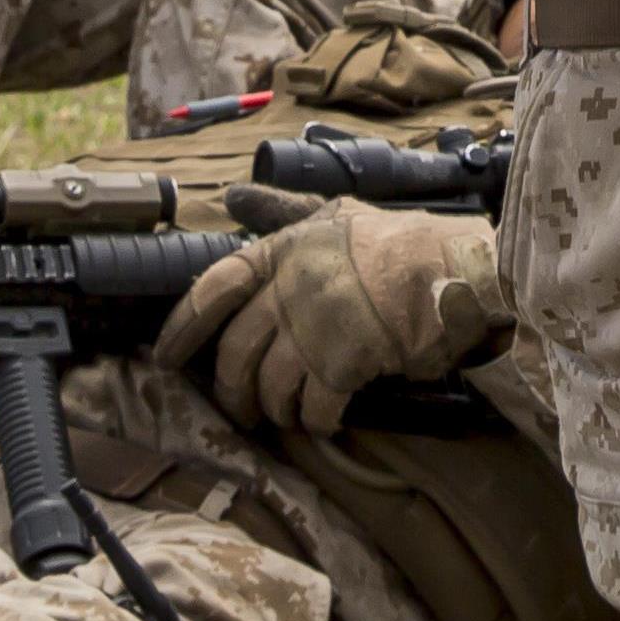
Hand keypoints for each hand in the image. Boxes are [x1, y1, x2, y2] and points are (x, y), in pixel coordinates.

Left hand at [154, 196, 507, 431]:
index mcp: (283, 250)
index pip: (213, 288)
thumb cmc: (398, 244)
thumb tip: (235, 198)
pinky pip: (312, 408)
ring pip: (268, 386)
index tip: (165, 357)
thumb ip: (284, 212)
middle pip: (235, 352)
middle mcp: (289, 287)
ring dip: (275, 410)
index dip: (183, 327)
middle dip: (232, 389)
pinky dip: (316, 422)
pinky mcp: (342, 364)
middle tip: (240, 409)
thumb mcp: (335, 215)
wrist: (454, 273)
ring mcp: (314, 327)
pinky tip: (325, 422)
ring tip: (287, 417)